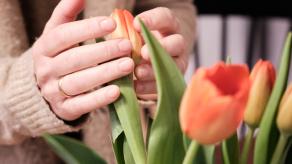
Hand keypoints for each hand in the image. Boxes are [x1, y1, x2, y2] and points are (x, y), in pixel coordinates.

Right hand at [32, 0, 133, 120]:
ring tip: (128, 65)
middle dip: (102, 52)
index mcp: (44, 48)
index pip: (63, 36)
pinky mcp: (64, 109)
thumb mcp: (57, 34)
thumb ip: (66, 13)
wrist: (44, 89)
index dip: (87, 29)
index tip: (111, 23)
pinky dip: (99, 99)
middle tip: (127, 45)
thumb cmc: (58, 56)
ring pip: (79, 82)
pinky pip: (81, 105)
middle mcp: (45, 70)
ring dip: (105, 73)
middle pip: (74, 60)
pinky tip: (118, 91)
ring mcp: (53, 92)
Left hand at [133, 7, 186, 98]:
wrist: (144, 67)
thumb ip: (126, 34)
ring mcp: (178, 63)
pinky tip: (136, 87)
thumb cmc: (136, 45)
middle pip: (177, 42)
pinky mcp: (172, 81)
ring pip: (175, 65)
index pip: (165, 17)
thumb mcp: (132, 37)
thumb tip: (113, 34)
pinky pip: (165, 84)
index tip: (136, 23)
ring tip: (138, 72)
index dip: (153, 19)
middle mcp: (177, 44)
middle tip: (143, 53)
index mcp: (168, 26)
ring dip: (155, 69)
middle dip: (161, 47)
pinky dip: (150, 86)